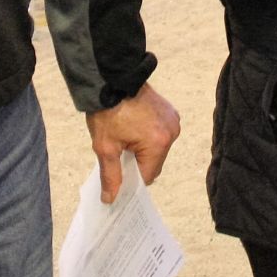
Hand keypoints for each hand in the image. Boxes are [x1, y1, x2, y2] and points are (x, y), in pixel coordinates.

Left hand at [85, 82, 179, 203]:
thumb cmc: (108, 110)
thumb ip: (110, 175)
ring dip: (143, 148)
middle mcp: (171, 132)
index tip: (118, 175)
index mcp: (158, 143)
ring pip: (157, 148)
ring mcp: (172, 120)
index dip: (131, 178)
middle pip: (154, 163)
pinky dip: (148, 135)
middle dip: (137, 162)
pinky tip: (133, 126)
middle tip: (119, 152)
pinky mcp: (169, 111)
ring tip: (125, 136)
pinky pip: (160, 133)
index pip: (147, 176)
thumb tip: (110, 200)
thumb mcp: (105, 146)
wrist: (112, 77)